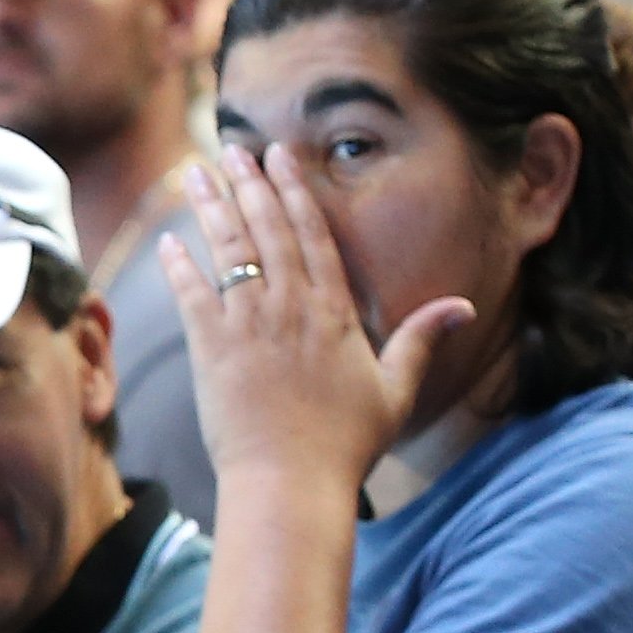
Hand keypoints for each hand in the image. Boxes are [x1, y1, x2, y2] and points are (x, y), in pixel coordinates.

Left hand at [164, 144, 471, 503]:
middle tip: (233, 150)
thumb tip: (464, 306)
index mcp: (334, 312)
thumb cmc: (344, 445)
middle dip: (250, 184)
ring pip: (230, 250)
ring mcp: (250, 325)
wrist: (291, 482)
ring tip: (196, 173)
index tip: (281, 157)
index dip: (296, 191)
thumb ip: (422, 341)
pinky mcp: (213, 350)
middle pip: (269, 230)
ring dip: (211, 208)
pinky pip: (192, 295)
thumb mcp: (396, 390)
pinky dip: (180, 266)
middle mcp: (292, 308)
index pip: (314, 236)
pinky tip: (169, 240)